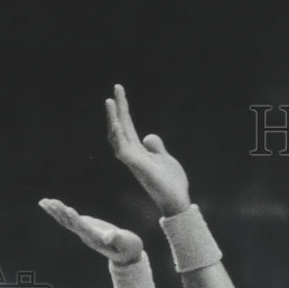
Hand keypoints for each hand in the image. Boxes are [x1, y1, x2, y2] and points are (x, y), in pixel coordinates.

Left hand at [38, 198, 143, 264]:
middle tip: (50, 202)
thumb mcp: (127, 244)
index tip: (68, 209)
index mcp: (96, 239)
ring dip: (55, 211)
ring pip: (65, 221)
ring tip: (43, 201)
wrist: (127, 254)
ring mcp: (84, 232)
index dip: (75, 219)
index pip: (83, 228)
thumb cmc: (129, 248)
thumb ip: (117, 239)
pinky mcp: (84, 227)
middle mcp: (86, 235)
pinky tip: (51, 203)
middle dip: (60, 213)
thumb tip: (108, 236)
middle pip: (69, 224)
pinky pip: (68, 219)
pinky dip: (59, 211)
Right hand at [106, 84, 190, 216]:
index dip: (123, 109)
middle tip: (117, 87)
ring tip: (111, 101)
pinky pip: (122, 150)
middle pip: (121, 126)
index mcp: (138, 151)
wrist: (177, 200)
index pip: (127, 126)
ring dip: (113, 119)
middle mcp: (131, 154)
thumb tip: (148, 135)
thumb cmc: (171, 183)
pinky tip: (117, 123)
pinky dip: (119, 136)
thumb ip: (156, 147)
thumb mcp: (165, 159)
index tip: (119, 92)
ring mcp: (132, 160)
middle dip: (118, 108)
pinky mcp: (136, 167)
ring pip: (117, 136)